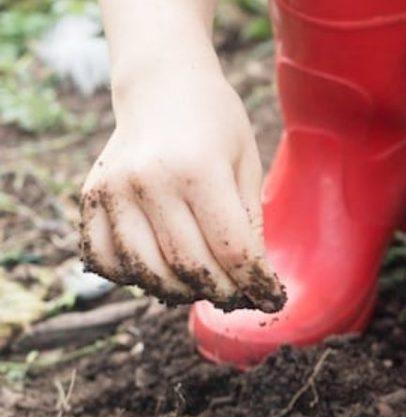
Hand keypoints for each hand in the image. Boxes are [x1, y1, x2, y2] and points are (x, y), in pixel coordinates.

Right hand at [79, 61, 283, 311]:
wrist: (163, 86)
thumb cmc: (217, 125)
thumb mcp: (246, 166)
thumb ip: (248, 222)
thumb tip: (253, 280)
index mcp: (199, 171)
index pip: (232, 251)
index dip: (255, 284)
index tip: (271, 299)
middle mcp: (150, 182)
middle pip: (189, 267)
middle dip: (221, 292)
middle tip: (237, 296)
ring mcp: (114, 190)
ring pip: (146, 271)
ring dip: (179, 291)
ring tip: (202, 287)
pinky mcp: (91, 196)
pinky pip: (105, 259)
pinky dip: (132, 278)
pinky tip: (160, 271)